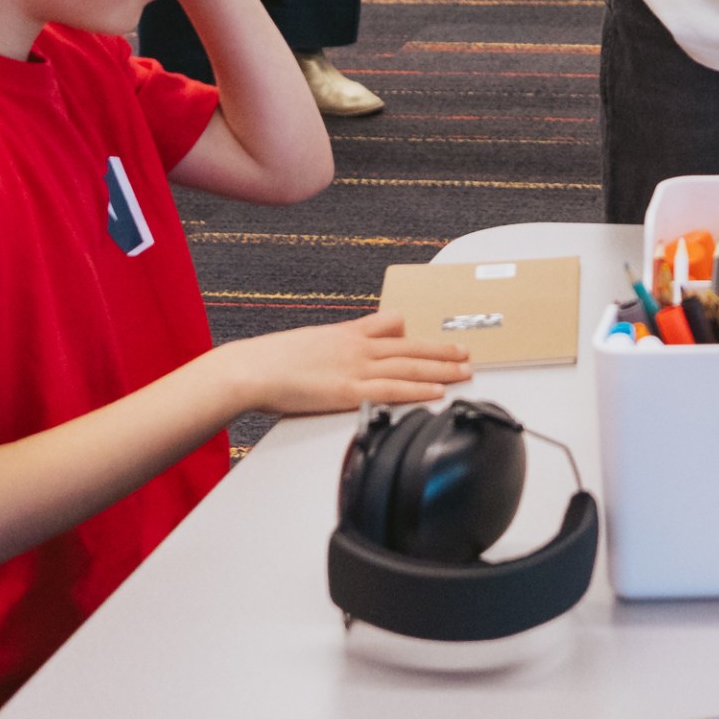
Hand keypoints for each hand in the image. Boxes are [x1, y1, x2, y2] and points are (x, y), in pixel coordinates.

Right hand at [221, 311, 473, 417]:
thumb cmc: (271, 360)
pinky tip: (437, 391)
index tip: (437, 337)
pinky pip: (392, 390)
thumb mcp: (308, 343)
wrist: (251, 369)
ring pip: (408, 366)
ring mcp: (355, 367)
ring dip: (441, 369)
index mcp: (345, 335)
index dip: (416, 334)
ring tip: (464, 371)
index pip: (390, 326)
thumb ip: (332, 346)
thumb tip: (342, 352)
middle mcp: (356, 347)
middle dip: (441, 351)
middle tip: (467, 353)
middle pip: (409, 346)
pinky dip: (418, 390)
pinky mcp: (349, 391)